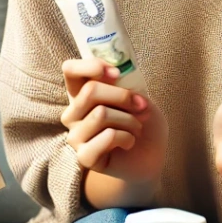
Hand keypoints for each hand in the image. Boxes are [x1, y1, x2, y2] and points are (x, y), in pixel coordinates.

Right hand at [61, 59, 163, 184]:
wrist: (151, 157)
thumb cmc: (143, 123)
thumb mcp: (140, 96)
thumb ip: (125, 84)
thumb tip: (115, 77)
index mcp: (82, 94)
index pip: (70, 70)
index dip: (90, 66)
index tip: (115, 73)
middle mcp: (73, 113)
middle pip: (90, 91)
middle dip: (123, 96)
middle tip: (141, 107)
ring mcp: (76, 136)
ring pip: (101, 114)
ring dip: (129, 120)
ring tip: (136, 128)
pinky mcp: (84, 156)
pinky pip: (107, 137)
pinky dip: (127, 138)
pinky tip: (129, 143)